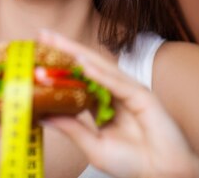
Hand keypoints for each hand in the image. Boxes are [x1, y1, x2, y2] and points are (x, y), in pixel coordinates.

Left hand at [37, 30, 198, 177]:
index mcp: (102, 103)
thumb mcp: (93, 146)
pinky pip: (117, 83)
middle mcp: (113, 92)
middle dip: (64, 49)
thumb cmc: (132, 163)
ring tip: (56, 42)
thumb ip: (72, 128)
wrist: (162, 174)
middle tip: (42, 35)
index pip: (76, 79)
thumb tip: (43, 116)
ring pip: (100, 68)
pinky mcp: (142, 95)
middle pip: (85, 66)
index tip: (36, 55)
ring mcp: (128, 91)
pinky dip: (100, 73)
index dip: (58, 67)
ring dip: (78, 54)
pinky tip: (83, 65)